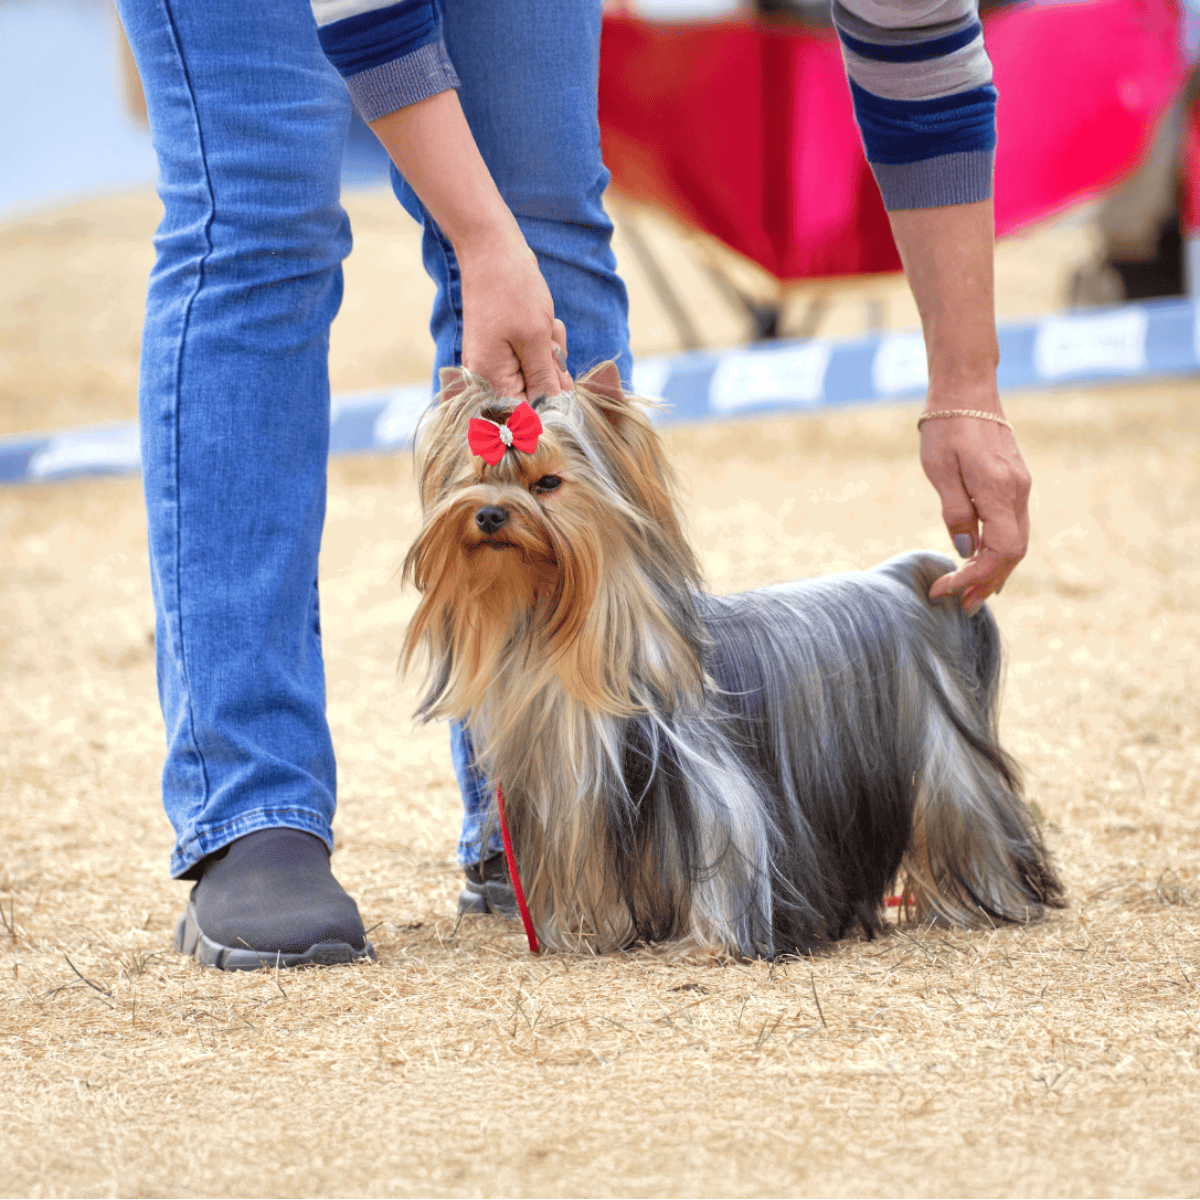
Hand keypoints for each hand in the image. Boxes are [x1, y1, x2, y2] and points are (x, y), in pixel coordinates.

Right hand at [367, 91, 571, 401]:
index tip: (561, 381)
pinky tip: (544, 322)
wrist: (491, 248)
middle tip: (550, 343)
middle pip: (535, 397)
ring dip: (553, 354)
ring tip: (546, 326)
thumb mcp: (537, 337)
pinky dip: (546, 343)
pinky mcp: (507, 348)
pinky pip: (536, 358)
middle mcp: (490, 377)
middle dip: (553, 373)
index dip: (550, 405)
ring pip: (541, 376)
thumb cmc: (512, 289)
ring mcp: (498, 362)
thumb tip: (554, 409)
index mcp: (491, 381)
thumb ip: (545, 379)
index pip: (525, 415)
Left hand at [921, 411, 1030, 613]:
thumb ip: (956, 513)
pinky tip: (981, 562)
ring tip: (968, 591)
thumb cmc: (946, 427)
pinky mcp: (1014, 482)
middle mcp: (1018, 491)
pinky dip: (999, 551)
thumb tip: (965, 551)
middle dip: (987, 582)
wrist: (966, 390)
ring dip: (995, 570)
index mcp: (1000, 490)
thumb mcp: (940, 471)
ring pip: (1017, 542)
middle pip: (1015, 553)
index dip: (977, 576)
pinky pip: (1013, 526)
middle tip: (959, 603)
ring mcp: (1020, 487)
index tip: (946, 588)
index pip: (1002, 551)